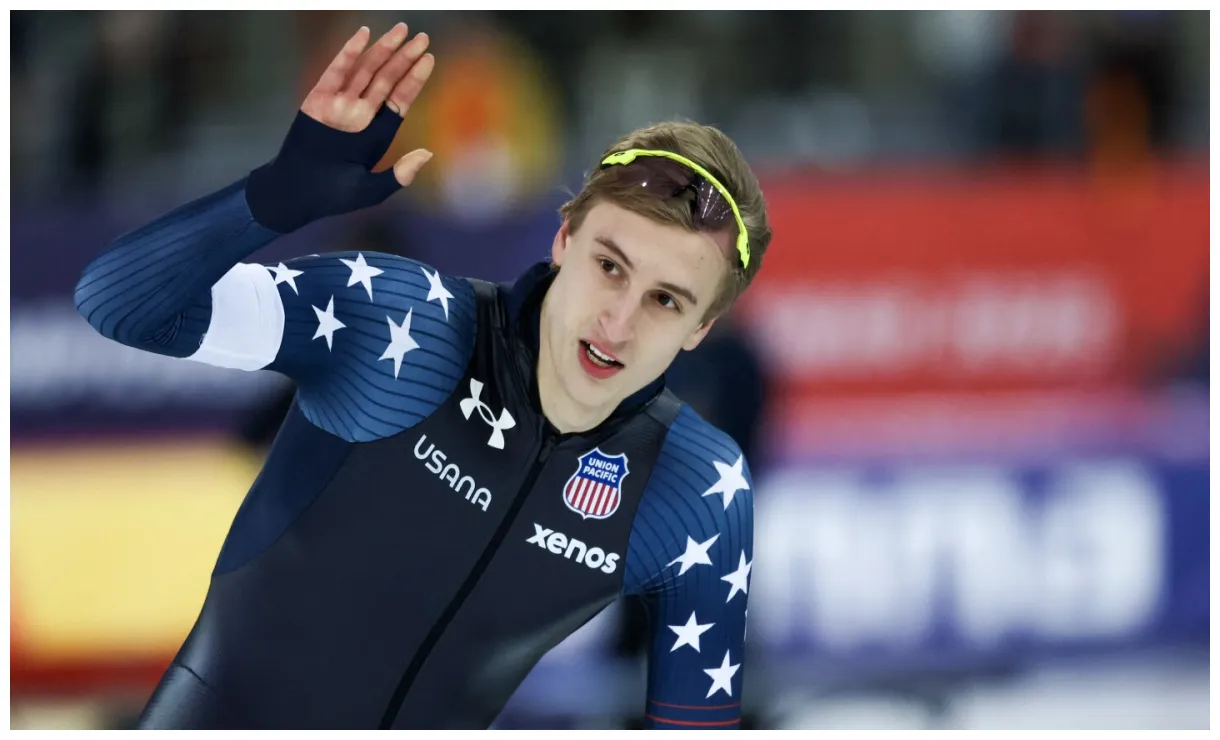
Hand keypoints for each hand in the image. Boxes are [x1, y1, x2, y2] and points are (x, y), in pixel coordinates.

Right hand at [246, 23, 436, 232]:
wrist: (296, 193)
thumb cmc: (332, 195)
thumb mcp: (371, 190)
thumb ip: (399, 175)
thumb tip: (427, 154)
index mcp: (378, 132)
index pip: (401, 99)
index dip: (414, 78)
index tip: (429, 58)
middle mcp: (361, 113)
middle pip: (388, 78)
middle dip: (405, 57)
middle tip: (423, 37)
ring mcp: (340, 103)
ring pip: (366, 70)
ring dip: (383, 49)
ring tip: (401, 30)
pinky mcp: (318, 98)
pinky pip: (337, 71)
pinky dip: (350, 53)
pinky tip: (364, 35)